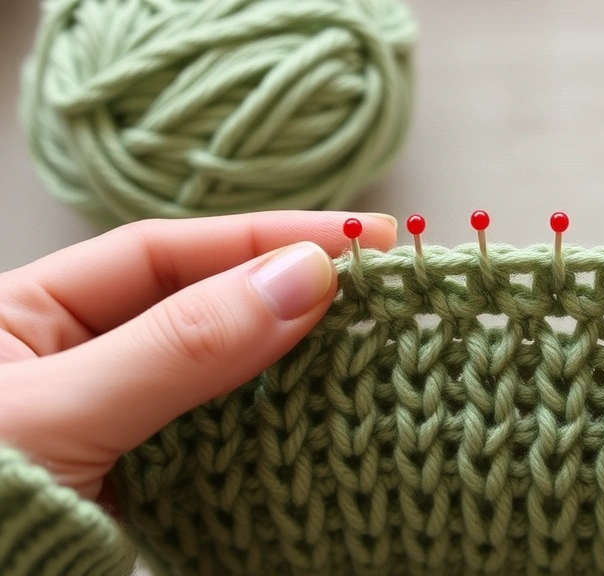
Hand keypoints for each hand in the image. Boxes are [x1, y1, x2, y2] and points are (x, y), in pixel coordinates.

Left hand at [0, 211, 396, 500]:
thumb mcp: (61, 416)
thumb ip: (179, 348)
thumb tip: (301, 280)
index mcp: (23, 311)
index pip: (162, 254)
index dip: (259, 238)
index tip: (349, 239)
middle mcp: (71, 357)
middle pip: (197, 303)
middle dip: (284, 292)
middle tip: (375, 285)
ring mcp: (111, 419)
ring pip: (215, 371)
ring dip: (287, 357)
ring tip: (362, 340)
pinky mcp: (139, 478)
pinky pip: (214, 434)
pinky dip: (266, 424)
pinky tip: (313, 410)